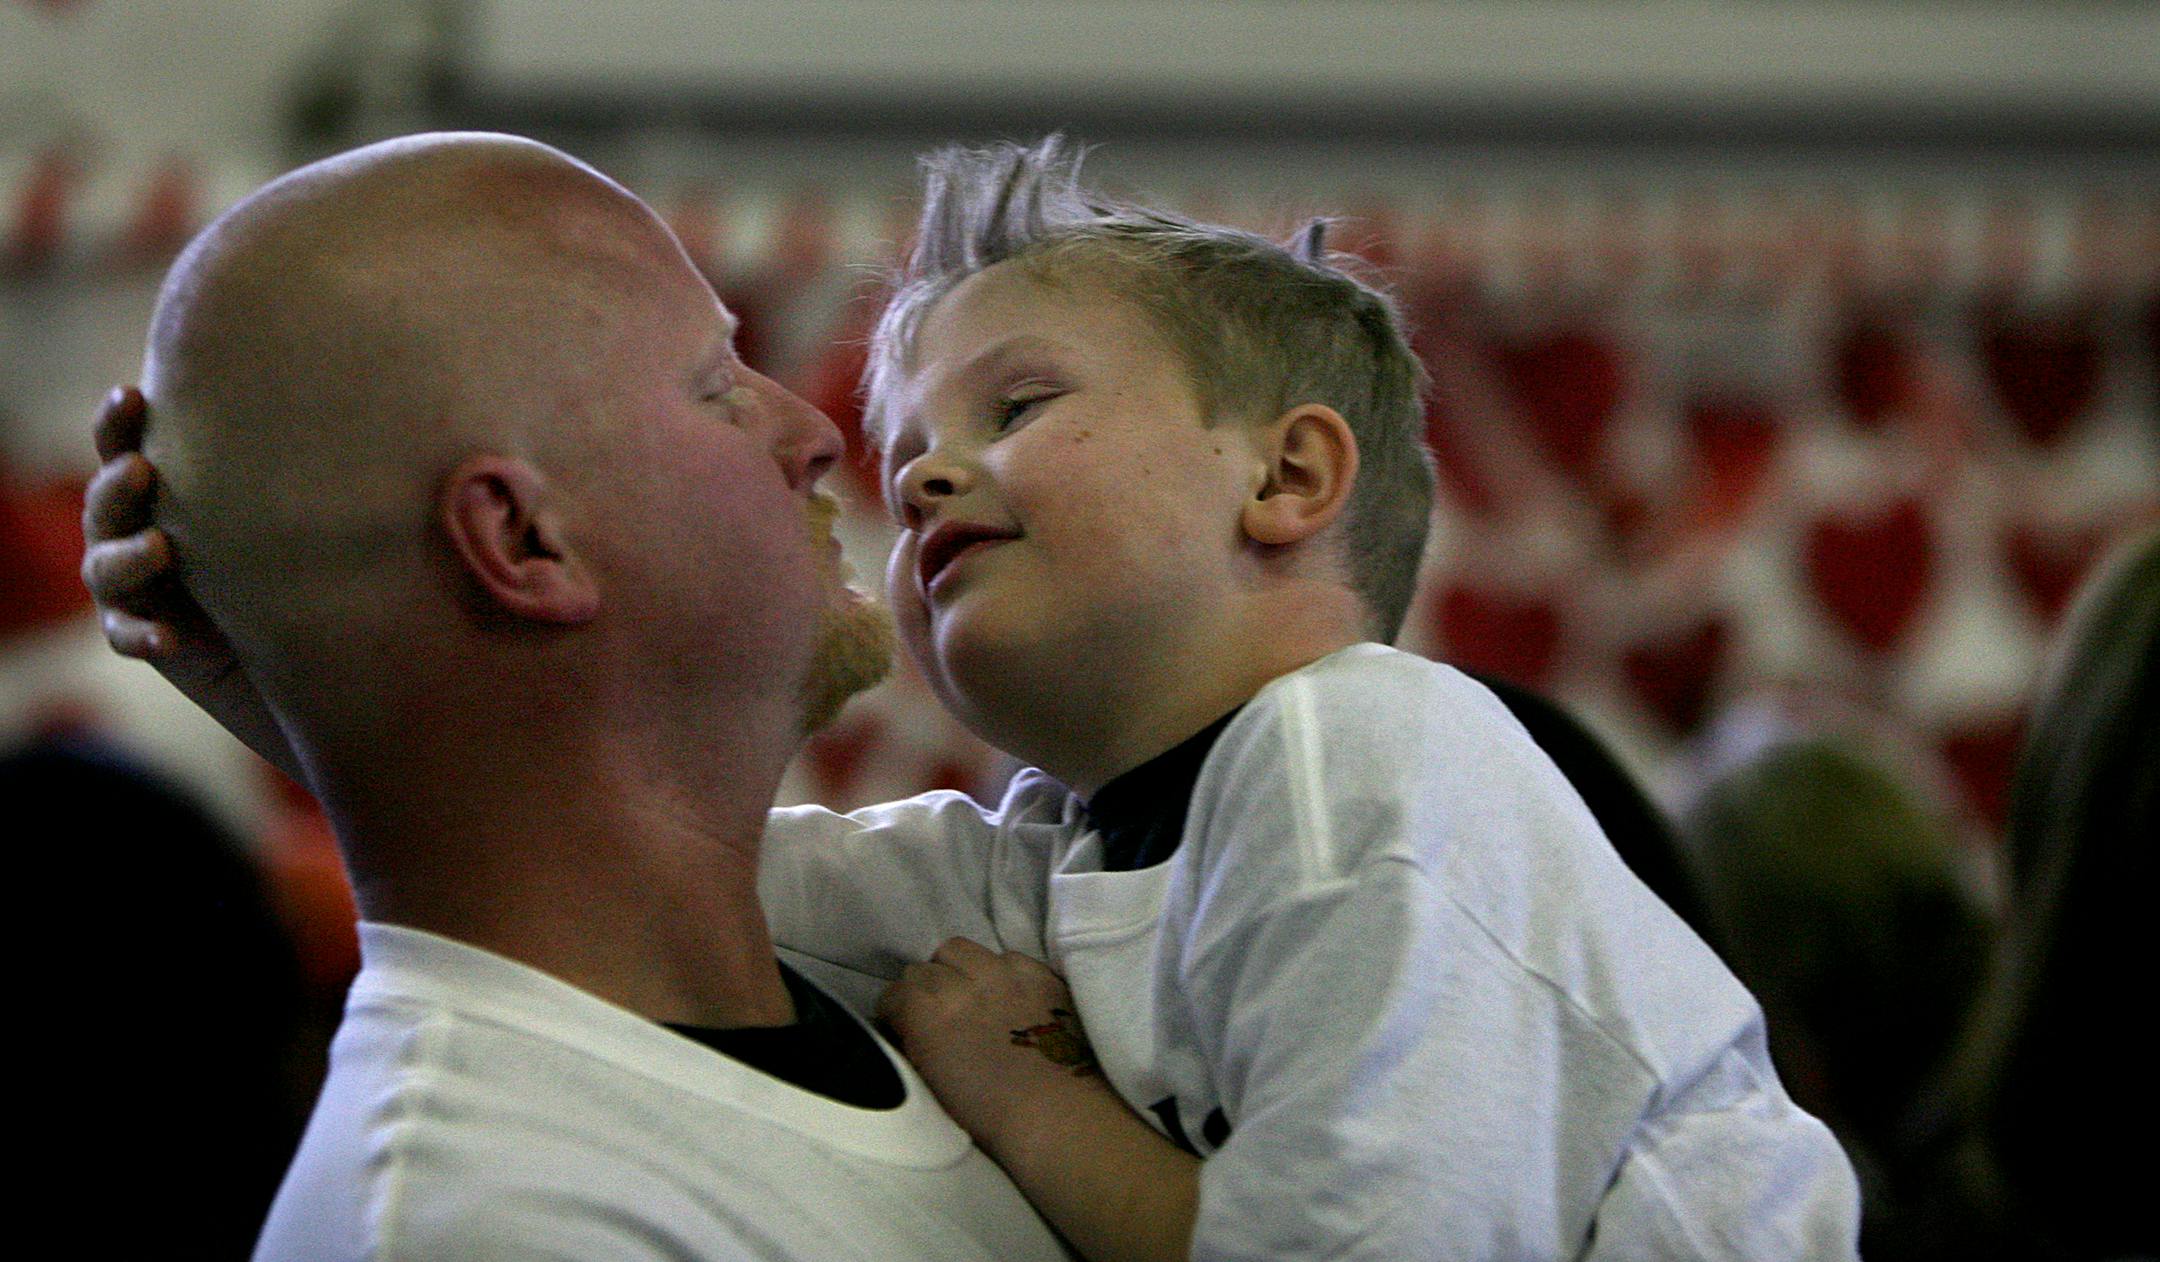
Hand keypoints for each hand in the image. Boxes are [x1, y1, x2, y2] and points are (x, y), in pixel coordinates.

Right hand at [79, 386, 298, 779]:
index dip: (119, 421)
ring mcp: (137, 584)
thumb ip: (328, 471)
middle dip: (117, 484)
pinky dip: (139, 633)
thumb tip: (401, 421)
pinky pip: (125, 634)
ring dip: (126, 556)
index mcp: (171, 486)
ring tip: (159, 548)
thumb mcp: (319, 510)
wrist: (310, 642)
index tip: (133, 395)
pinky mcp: (145, 633)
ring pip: (104, 566)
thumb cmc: (312, 557)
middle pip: (106, 501)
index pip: (127, 444)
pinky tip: (167, 636)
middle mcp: (141, 527)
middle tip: (142, 469)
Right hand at [876, 938, 1116, 1153]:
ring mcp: (1004, 973)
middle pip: (924, 968)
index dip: (896, 1012)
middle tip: (938, 1014)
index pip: (895, 992)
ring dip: (957, 970)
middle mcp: (962, 983)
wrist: (1057, 1116)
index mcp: (928, 1014)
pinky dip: (999, 972)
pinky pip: (1005, 956)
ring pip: (960, 949)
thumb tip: (905, 1026)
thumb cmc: (989, 1114)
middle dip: (924, 990)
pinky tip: (1007, 997)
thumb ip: (914, 1042)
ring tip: (970, 995)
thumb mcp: (931, 1080)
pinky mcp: (1038, 972)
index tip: (904, 1025)